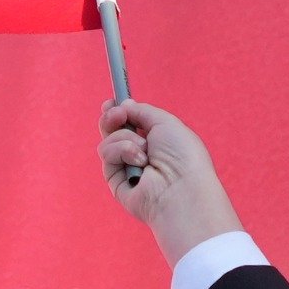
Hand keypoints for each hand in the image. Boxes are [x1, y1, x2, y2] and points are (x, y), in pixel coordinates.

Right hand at [97, 101, 244, 264]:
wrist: (180, 187)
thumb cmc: (182, 155)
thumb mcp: (165, 122)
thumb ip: (142, 111)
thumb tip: (124, 105)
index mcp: (157, 141)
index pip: (131, 123)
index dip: (119, 112)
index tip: (113, 101)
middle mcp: (141, 155)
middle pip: (113, 131)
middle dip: (112, 118)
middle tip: (118, 114)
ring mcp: (127, 169)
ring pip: (108, 141)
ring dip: (124, 138)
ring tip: (143, 149)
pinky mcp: (116, 182)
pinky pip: (107, 156)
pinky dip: (121, 152)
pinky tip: (138, 161)